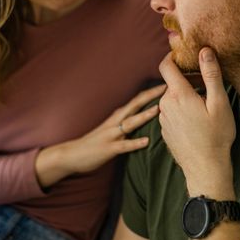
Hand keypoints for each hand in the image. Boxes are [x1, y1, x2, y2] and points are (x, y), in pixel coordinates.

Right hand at [35, 84, 165, 187]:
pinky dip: (135, 143)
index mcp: (118, 116)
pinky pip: (124, 145)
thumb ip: (125, 122)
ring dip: (144, 116)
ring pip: (130, 123)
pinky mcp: (109, 148)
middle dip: (151, 96)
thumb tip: (142, 117)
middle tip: (167, 88)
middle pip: (135, 105)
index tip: (166, 85)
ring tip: (158, 110)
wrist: (72, 154)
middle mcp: (115, 122)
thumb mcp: (112, 128)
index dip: (151, 92)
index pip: (137, 100)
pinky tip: (146, 142)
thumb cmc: (95, 142)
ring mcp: (112, 134)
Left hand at [158, 48, 235, 197]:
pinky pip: (171, 112)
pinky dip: (182, 109)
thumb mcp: (219, 103)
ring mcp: (163, 118)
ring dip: (185, 96)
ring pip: (172, 98)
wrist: (205, 169)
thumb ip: (211, 75)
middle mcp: (165, 105)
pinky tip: (197, 120)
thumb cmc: (216, 136)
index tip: (184, 54)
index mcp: (178, 95)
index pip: (166, 66)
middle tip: (207, 85)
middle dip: (187, 80)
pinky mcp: (165, 129)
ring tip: (204, 105)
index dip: (173, 56)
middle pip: (172, 82)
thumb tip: (205, 51)